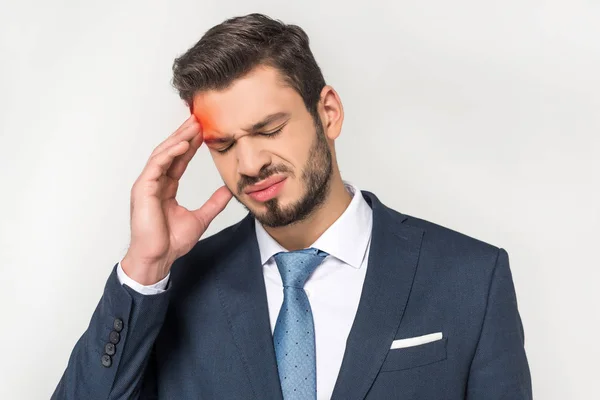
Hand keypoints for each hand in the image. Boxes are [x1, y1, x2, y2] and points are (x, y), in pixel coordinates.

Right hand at [121, 114, 232, 284]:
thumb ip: (213, 203)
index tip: (204, 132)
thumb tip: (228, 191)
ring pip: (162, 154)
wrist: (158, 258)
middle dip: (184, 135)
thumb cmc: (171, 242)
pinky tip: (183, 144)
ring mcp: (147, 185)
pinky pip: (156, 165)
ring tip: (192, 126)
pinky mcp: (142, 189)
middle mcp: (155, 183)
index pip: (179, 160)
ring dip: (178, 138)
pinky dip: (169, 153)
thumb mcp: (201, 218)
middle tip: (199, 120)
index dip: (191, 145)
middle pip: (170, 152)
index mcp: (165, 188)